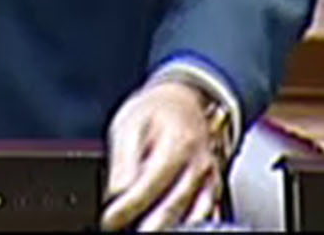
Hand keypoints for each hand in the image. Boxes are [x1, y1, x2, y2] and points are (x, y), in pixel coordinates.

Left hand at [101, 80, 224, 230]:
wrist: (185, 101)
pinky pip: (209, 213)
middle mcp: (198, 165)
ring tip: (151, 233)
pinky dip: (193, 224)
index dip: (127, 207)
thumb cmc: (156, 112)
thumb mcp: (129, 125)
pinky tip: (177, 229)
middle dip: (150, 227)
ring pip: (196, 215)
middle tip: (129, 234)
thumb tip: (117, 192)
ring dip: (174, 228)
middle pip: (174, 206)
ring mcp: (210, 179)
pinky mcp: (214, 188)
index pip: (150, 184)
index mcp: (177, 145)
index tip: (109, 221)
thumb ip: (124, 160)